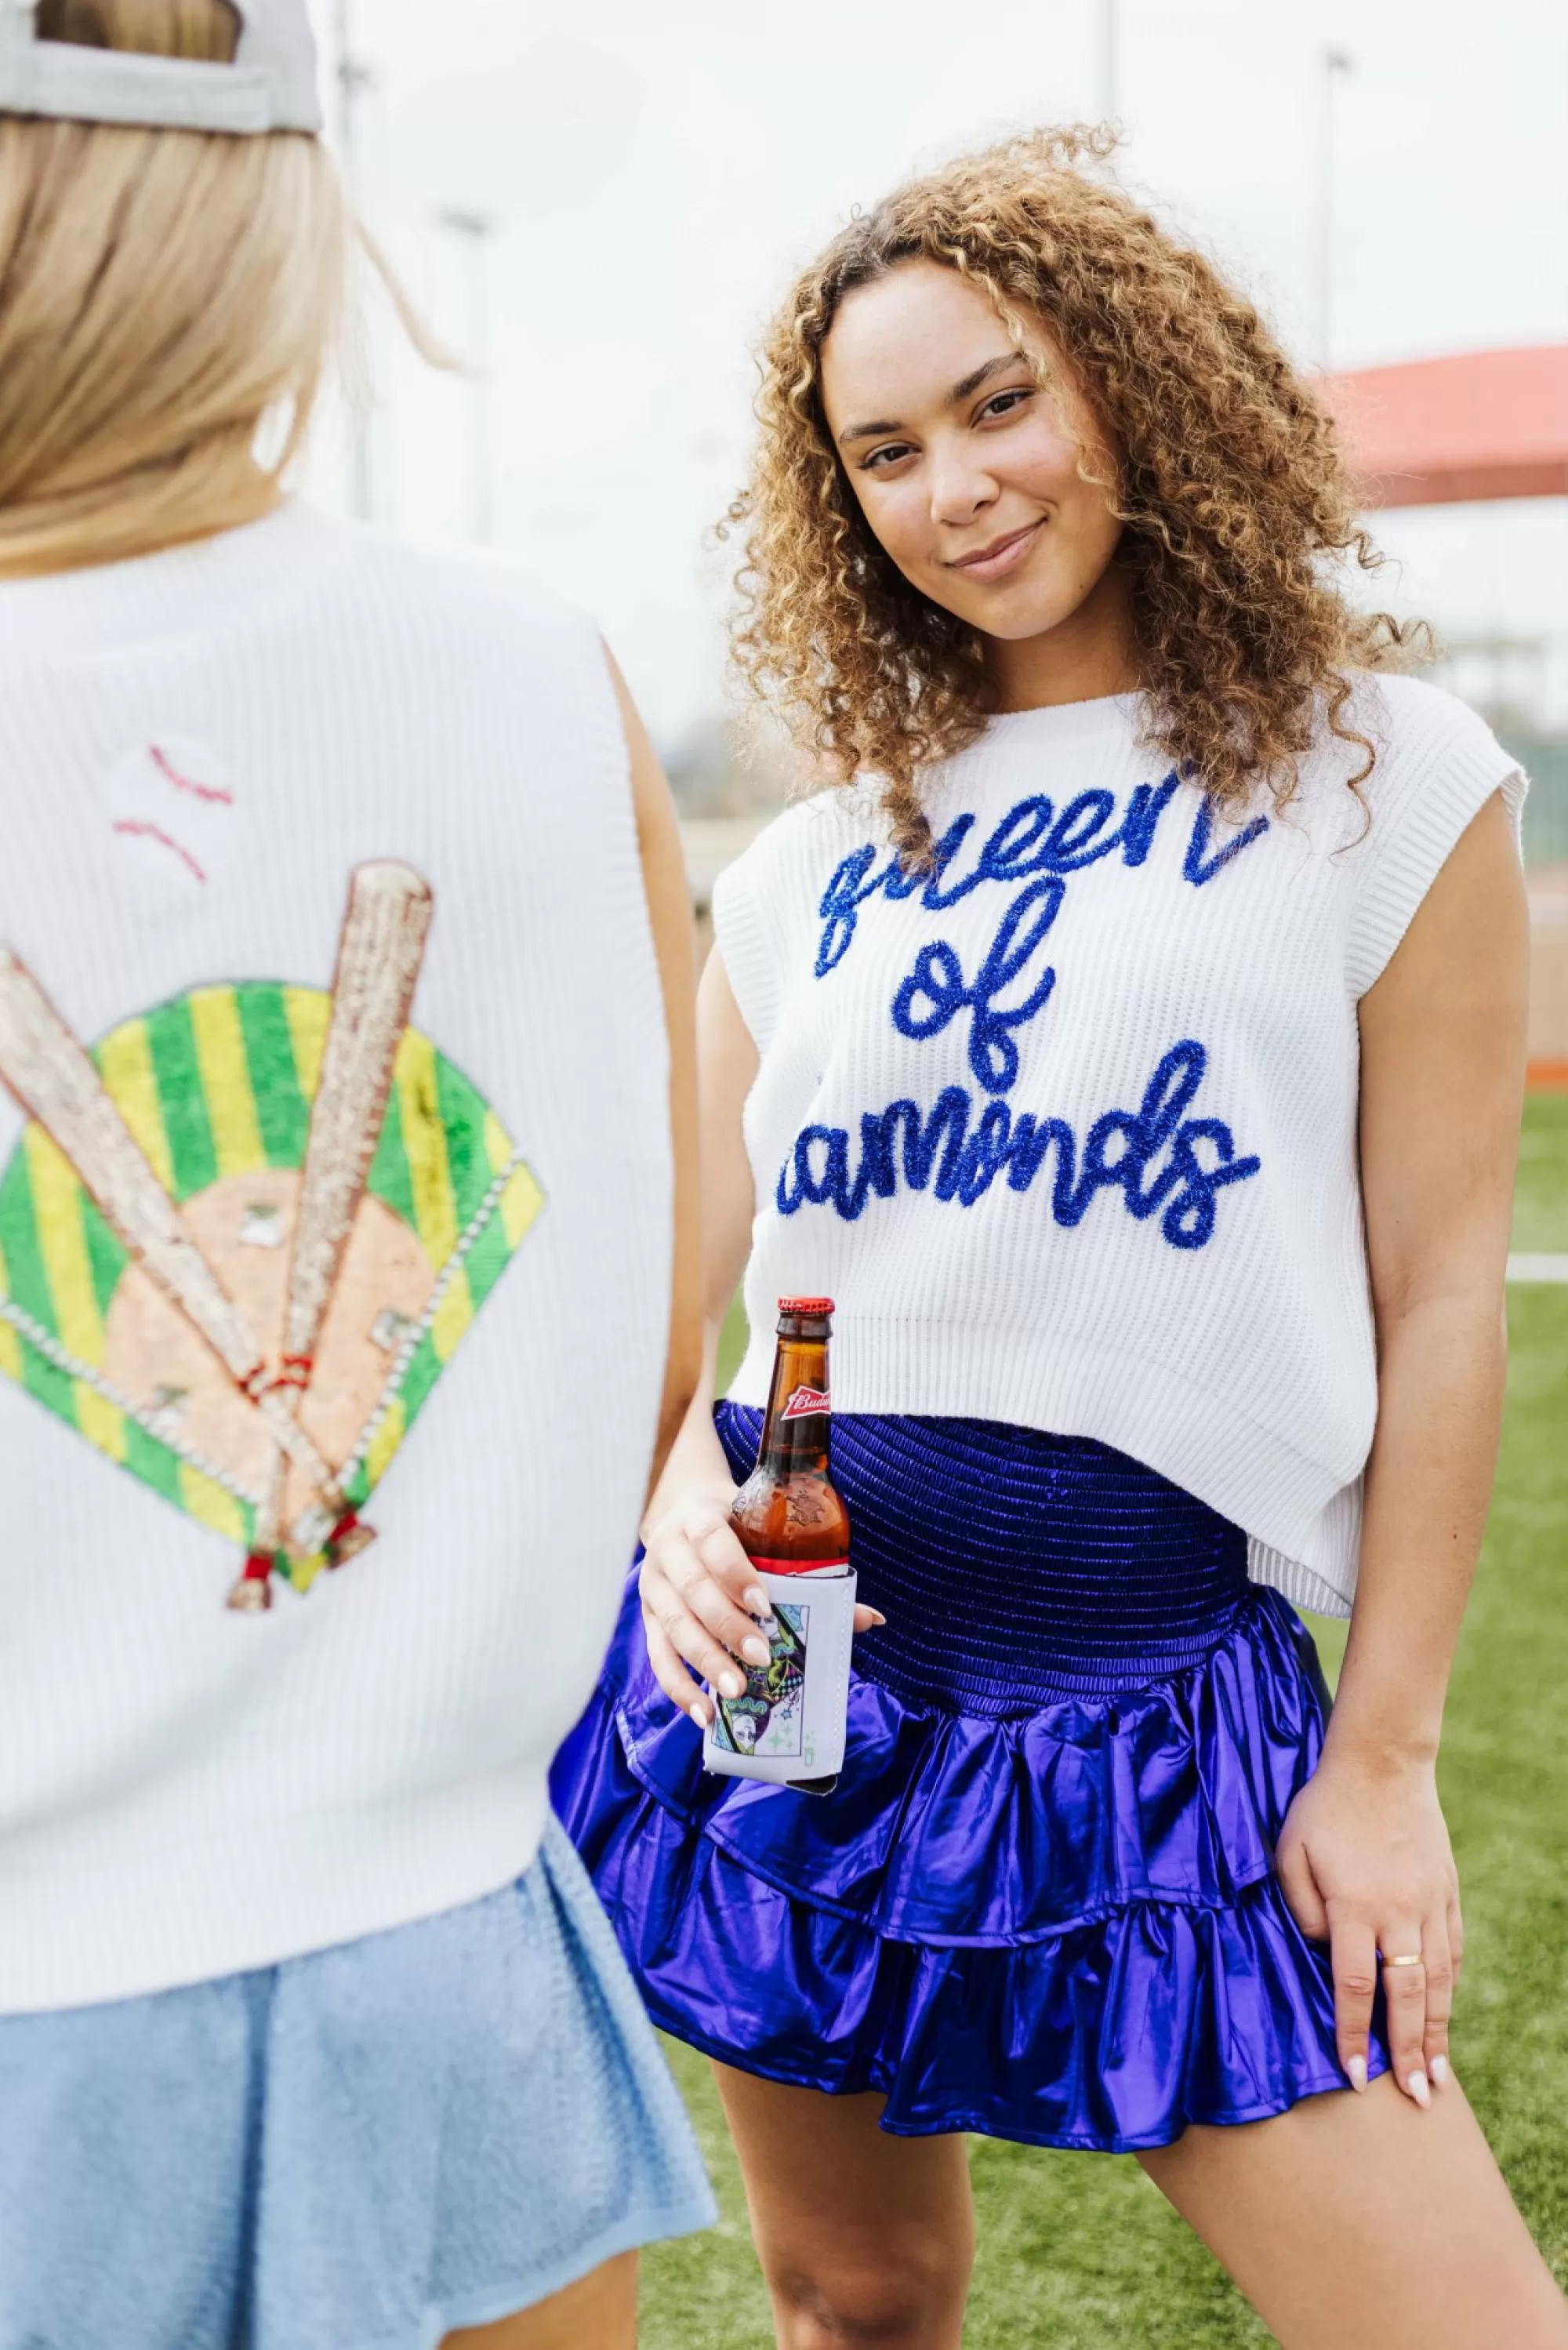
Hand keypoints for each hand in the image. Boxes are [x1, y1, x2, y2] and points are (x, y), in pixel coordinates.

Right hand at [638, 1485, 884, 1728]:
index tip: (764, 1605)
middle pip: (694, 1591)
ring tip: (734, 1691)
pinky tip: (704, 1712)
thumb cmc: (734, 1527)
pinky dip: (679, 1687)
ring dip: (705, 1661)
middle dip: (727, 1627)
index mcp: (699, 1520)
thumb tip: (869, 1619)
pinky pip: (658, 1656)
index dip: (736, 1573)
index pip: (714, 1542)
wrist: (679, 1512)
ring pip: (674, 1627)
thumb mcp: (764, 1534)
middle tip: (760, 1658)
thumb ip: (810, 1572)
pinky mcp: (647, 1618)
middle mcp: (669, 1551)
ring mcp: (653, 1586)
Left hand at [1275, 1748, 1461, 2108]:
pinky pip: (1452, 1949)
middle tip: (1418, 2100)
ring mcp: (1429, 1903)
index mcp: (1355, 1907)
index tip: (1354, 2076)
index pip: (1355, 1988)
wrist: (1381, 1764)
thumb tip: (1321, 1952)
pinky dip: (1450, 1986)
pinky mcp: (1446, 1891)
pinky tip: (1445, 2013)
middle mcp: (1399, 1913)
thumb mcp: (1290, 1852)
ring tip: (1439, 2076)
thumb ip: (1300, 1909)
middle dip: (1410, 2052)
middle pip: (1408, 1997)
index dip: (1355, 2036)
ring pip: (1439, 1980)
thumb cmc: (1324, 1808)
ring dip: (1439, 2031)